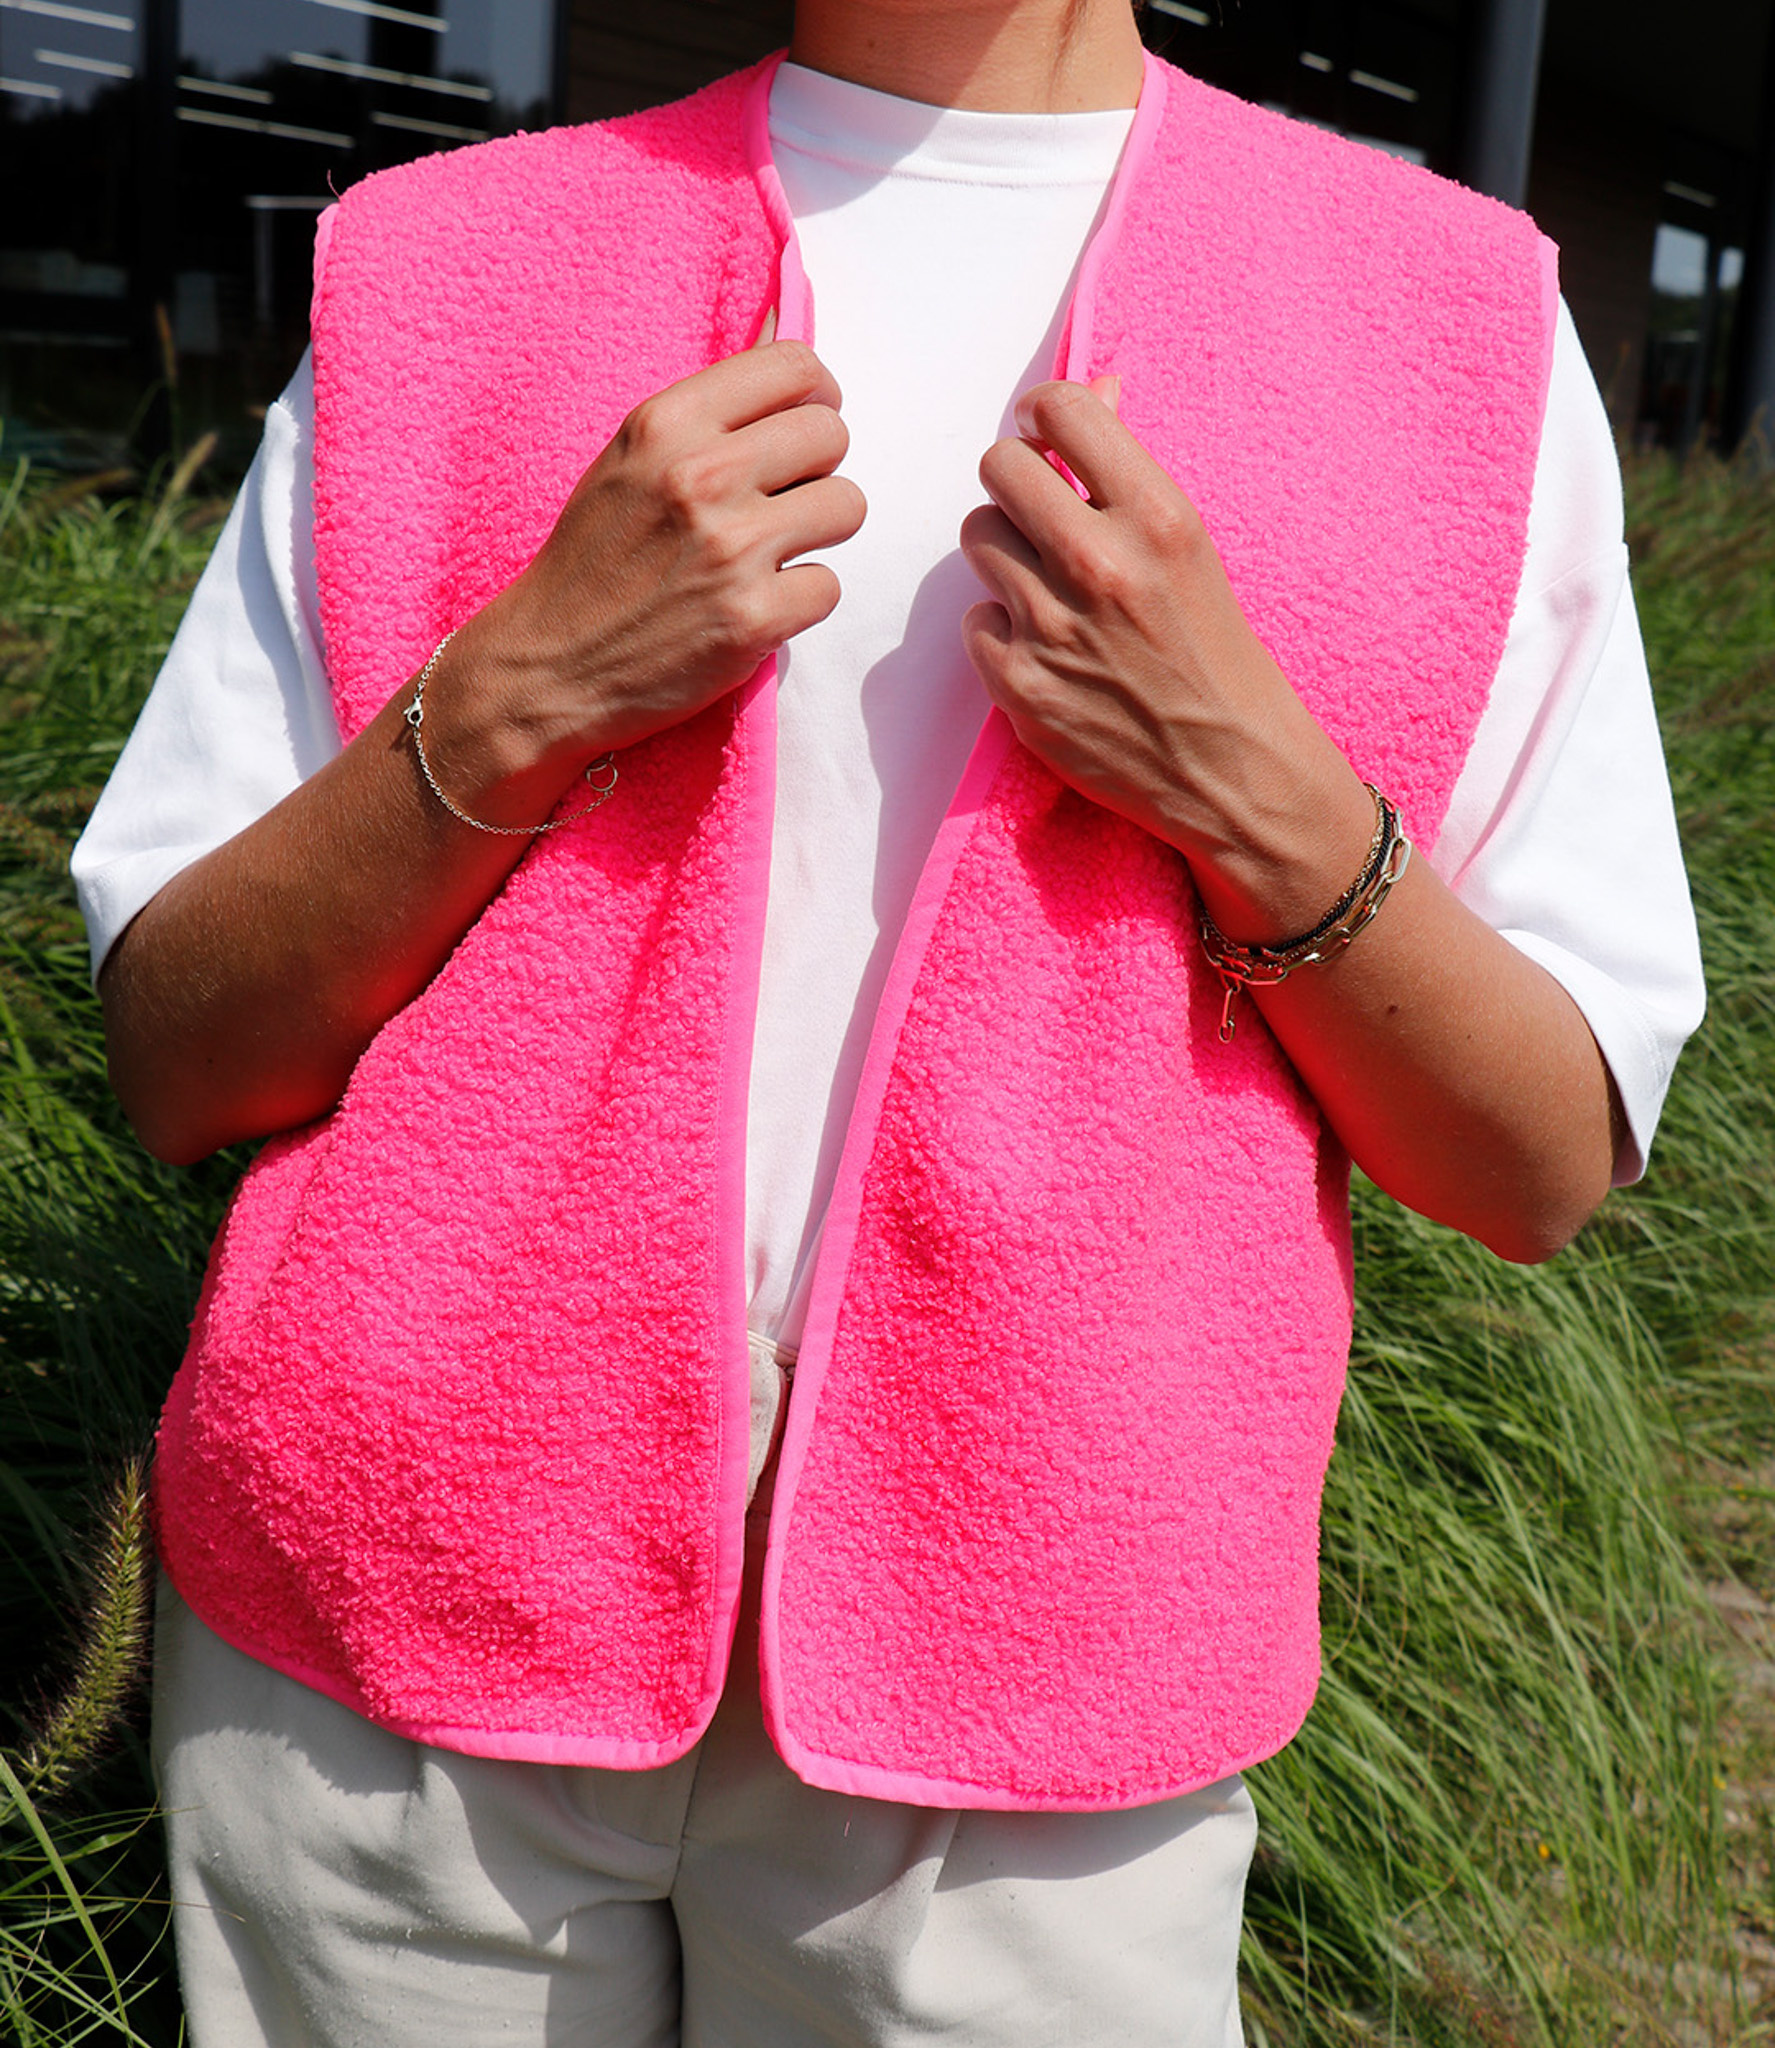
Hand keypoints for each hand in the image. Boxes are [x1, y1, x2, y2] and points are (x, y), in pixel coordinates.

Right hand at [424, 340, 867, 813]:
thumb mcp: (630, 459)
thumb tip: (787, 334)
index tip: (803, 430)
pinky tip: (753, 607)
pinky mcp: (754, 619)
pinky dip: (799, 602)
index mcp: (669, 423)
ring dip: (817, 535)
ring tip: (768, 556)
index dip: (816, 400)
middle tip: (780, 505)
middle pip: (833, 436)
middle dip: (817, 471)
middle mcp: (702, 475)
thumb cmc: (592, 562)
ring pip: (847, 507)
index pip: (796, 368)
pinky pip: (829, 587)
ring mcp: (732, 549)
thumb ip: (708, 412)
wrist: (546, 667)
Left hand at [959, 377, 1372, 941]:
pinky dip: (1002, 632)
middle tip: (1040, 514)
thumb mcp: (1192, 547)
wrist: (1231, 771)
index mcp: (1158, 517)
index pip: (1063, 411)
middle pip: (999, 468)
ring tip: (1050, 588)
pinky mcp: (1019, 684)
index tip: (1044, 432)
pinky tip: (1048, 650)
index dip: (1042, 415)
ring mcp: (1053, 626)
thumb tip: (1092, 390)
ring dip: (1006, 555)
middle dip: (1017, 484)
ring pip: (979, 538)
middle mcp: (1101, 564)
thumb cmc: (1215, 654)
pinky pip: (974, 620)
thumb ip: (1128, 471)